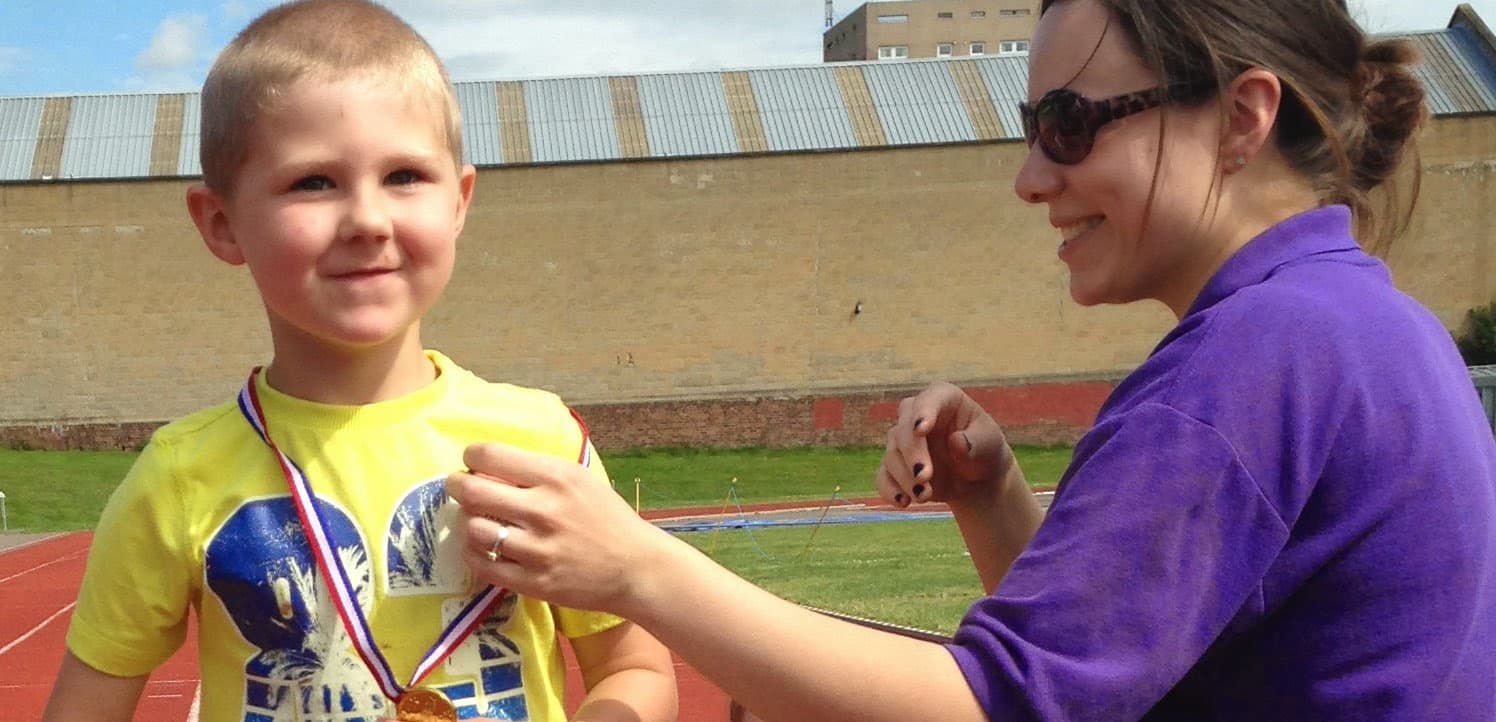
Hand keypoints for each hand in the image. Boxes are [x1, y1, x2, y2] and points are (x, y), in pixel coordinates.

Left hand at [445, 442, 669, 615]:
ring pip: (474, 529)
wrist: (636, 567)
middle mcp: (544, 510)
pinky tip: (482, 547)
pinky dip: (474, 553)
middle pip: (473, 491)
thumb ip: (539, 470)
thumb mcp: (580, 479)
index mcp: (556, 477)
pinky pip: (483, 564)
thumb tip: (491, 461)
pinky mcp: (533, 581)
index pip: (491, 455)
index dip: (471, 456)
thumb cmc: (607, 518)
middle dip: (457, 486)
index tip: (471, 461)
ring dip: (468, 522)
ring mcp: (537, 549)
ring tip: (476, 519)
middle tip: (458, 487)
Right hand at [876, 382, 1016, 507]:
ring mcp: (903, 441)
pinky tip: (903, 503)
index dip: (923, 413)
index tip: (921, 430)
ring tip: (925, 496)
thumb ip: (976, 442)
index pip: (929, 399)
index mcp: (943, 399)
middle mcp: (917, 415)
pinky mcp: (895, 466)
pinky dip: (890, 490)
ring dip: (906, 478)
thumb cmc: (985, 450)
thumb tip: (956, 441)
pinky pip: (883, 477)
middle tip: (924, 477)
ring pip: (892, 455)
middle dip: (912, 454)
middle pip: (904, 430)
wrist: (976, 477)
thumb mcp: (990, 445)